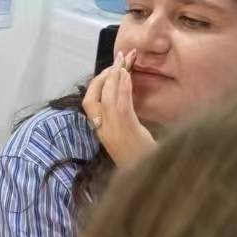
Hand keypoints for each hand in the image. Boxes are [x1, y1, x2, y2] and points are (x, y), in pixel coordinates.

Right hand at [82, 50, 155, 170]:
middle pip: (93, 96)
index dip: (96, 84)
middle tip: (118, 59)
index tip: (108, 70)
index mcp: (100, 131)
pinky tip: (127, 74)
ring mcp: (112, 129)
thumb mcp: (126, 138)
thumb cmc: (140, 158)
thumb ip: (120, 121)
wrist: (147, 177)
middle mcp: (102, 130)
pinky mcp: (126, 128)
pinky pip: (120, 103)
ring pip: (106, 97)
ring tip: (123, 60)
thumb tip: (122, 100)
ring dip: (114, 75)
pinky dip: (122, 86)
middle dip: (103, 75)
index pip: (89, 102)